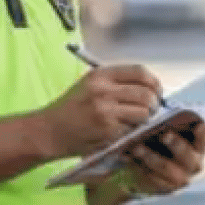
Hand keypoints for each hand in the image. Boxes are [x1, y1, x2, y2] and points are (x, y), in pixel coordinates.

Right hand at [38, 64, 162, 158]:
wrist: (49, 131)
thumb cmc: (71, 109)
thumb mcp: (89, 85)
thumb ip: (115, 83)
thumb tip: (148, 88)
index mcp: (101, 75)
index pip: (140, 72)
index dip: (153, 82)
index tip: (156, 91)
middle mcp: (104, 89)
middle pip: (146, 92)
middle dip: (154, 103)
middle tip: (150, 111)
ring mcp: (106, 110)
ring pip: (144, 111)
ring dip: (146, 118)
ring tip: (138, 122)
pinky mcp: (108, 129)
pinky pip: (133, 128)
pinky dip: (135, 131)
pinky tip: (126, 132)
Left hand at [122, 118, 204, 195]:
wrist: (153, 172)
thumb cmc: (163, 147)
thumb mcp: (169, 136)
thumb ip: (168, 128)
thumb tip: (156, 120)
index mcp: (198, 147)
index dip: (202, 132)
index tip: (196, 125)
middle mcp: (194, 164)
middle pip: (187, 154)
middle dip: (176, 144)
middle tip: (164, 135)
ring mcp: (181, 178)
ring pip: (166, 167)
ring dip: (151, 157)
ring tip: (137, 148)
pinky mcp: (167, 188)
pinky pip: (153, 178)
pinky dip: (140, 168)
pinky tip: (129, 159)